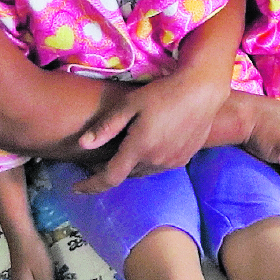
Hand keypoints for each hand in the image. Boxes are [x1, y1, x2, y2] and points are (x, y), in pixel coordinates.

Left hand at [72, 68, 220, 193]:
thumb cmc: (164, 93)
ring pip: (143, 172)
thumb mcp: (130, 104)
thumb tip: (82, 144)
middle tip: (99, 159)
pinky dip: (147, 162)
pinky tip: (148, 147)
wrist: (202, 91)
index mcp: (139, 149)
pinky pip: (159, 167)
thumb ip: (107, 126)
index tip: (77, 188)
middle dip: (110, 171)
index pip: (109, 177)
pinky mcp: (184, 158)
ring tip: (124, 152)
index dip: (91, 186)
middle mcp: (155, 161)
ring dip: (130, 167)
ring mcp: (171, 162)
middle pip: (126, 174)